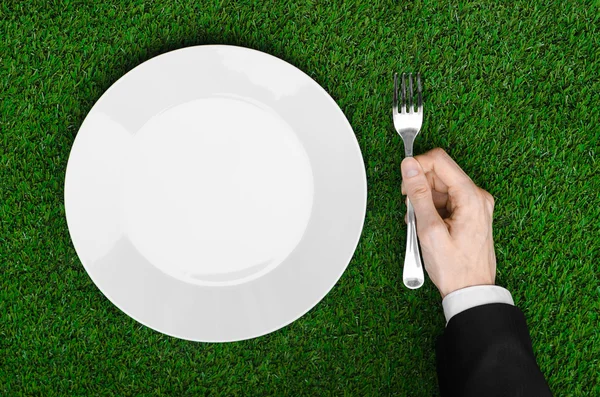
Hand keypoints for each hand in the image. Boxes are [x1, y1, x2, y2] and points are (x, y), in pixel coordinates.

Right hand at [400, 148, 495, 298]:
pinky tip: (427, 226)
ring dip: (424, 200)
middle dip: (419, 187)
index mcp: (471, 196)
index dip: (417, 167)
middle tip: (410, 210)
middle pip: (440, 173)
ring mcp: (475, 205)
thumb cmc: (454, 268)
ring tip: (419, 224)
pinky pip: (447, 200)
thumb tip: (409, 166)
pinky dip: (432, 208)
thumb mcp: (429, 229)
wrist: (471, 291)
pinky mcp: (471, 213)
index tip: (404, 184)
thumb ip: (418, 194)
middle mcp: (477, 196)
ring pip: (441, 187)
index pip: (440, 160)